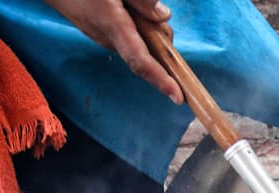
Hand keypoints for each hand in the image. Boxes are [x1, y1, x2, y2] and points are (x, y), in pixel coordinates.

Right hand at [42, 0, 182, 103]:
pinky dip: (138, 28)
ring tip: (131, 6)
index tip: (178, 97)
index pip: (141, 60)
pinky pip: (129, 37)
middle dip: (161, 40)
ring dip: (148, 30)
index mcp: (113, 26)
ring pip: (140, 43)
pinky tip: (127, 9)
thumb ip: (141, 0)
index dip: (161, 80)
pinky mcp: (101, 34)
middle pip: (148, 52)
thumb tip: (164, 17)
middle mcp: (108, 39)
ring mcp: (103, 38)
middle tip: (152, 14)